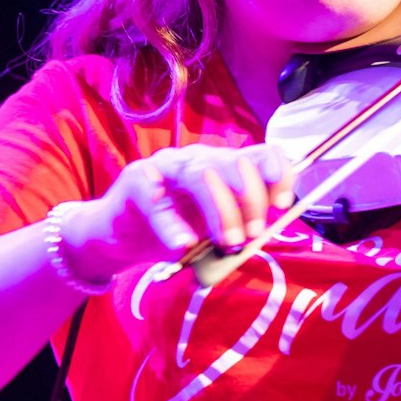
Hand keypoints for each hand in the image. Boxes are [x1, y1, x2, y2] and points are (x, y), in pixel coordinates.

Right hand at [61, 143, 294, 279]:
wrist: (117, 239)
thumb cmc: (170, 232)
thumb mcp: (212, 233)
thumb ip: (237, 227)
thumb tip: (266, 235)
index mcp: (221, 167)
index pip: (258, 155)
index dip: (276, 174)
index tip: (283, 205)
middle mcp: (197, 159)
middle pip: (233, 163)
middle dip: (250, 200)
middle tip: (250, 236)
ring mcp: (165, 167)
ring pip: (200, 174)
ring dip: (220, 210)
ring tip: (226, 243)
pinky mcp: (135, 182)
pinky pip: (157, 199)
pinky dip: (172, 225)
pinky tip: (183, 245)